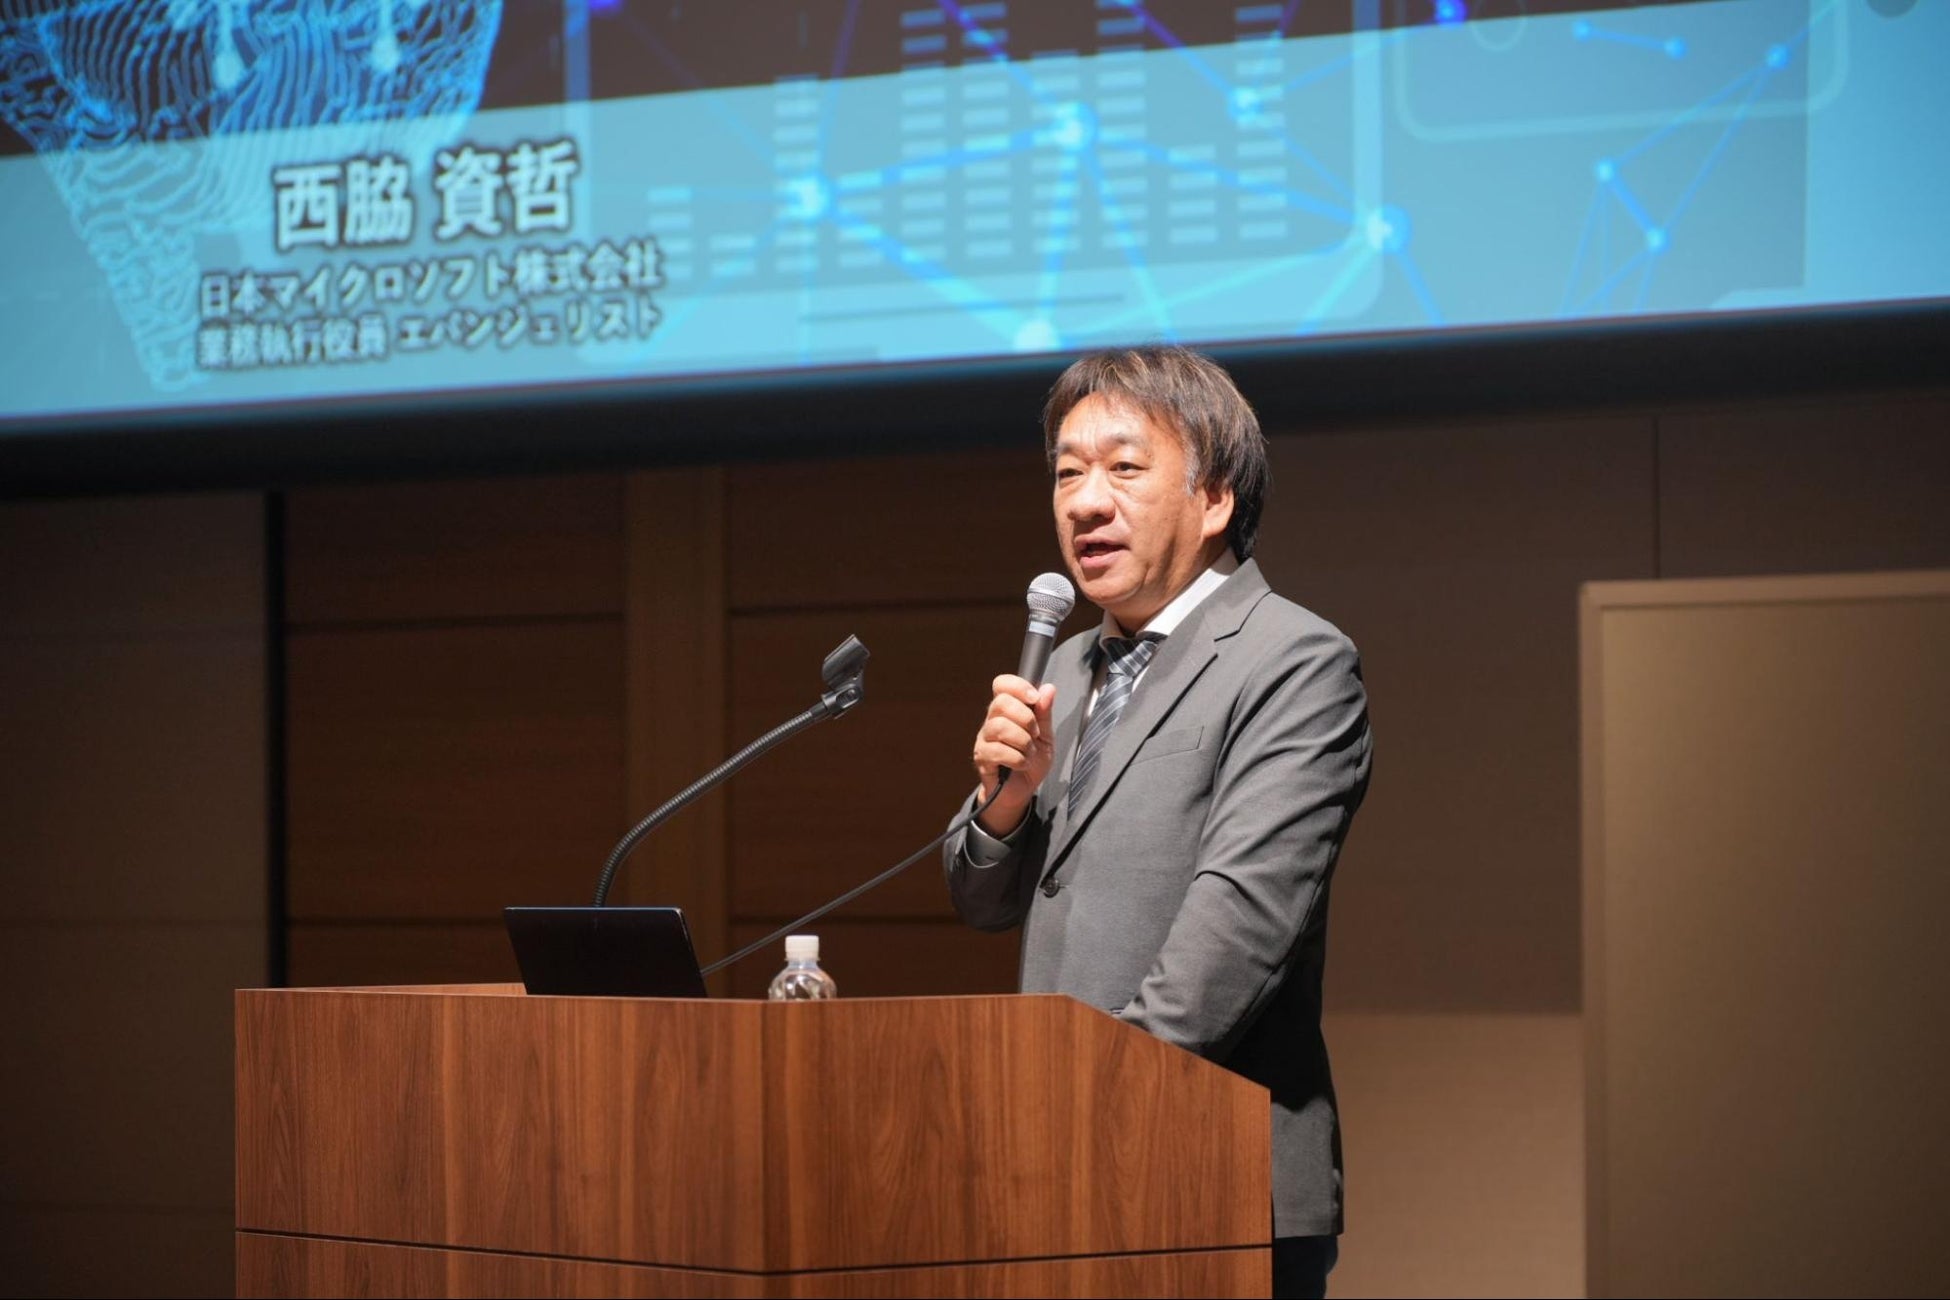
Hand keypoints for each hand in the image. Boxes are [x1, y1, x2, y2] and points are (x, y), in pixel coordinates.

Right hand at [971, 674, 1056, 836]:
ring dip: (1023, 741)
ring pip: (999, 727)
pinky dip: (1017, 759)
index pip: (1001, 684)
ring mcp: (984, 739)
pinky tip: (1022, 764)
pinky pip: (997, 751)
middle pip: (1001, 703)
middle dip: (1026, 718)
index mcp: (1007, 711)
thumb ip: (1044, 714)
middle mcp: (992, 721)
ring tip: (1029, 752)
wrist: (1022, 790)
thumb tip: (1048, 688)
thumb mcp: (1045, 736)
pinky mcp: (982, 758)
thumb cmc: (1031, 760)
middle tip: (1035, 734)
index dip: (1017, 686)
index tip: (1034, 698)